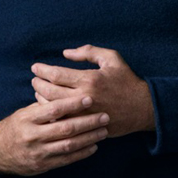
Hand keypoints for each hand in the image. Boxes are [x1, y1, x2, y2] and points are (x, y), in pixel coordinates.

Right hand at [0, 95, 109, 176]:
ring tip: (103, 130)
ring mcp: (38, 152)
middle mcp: (33, 136)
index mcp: (28, 119)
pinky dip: (82, 153)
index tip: (89, 98)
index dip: (73, 103)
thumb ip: (43, 105)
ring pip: (69, 145)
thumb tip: (63, 91)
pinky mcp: (43, 165)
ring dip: (89, 138)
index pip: (53, 109)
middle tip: (105, 116)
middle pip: (65, 128)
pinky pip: (67, 160)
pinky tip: (94, 146)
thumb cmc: (15, 127)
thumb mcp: (24, 113)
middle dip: (88, 122)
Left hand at [31, 44, 154, 137]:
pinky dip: (53, 114)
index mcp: (89, 79)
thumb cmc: (126, 81)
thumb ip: (88, 52)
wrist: (143, 108)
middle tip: (34, 79)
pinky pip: (62, 121)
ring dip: (41, 99)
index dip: (42, 70)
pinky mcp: (87, 126)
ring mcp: (84, 114)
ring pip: (54, 108)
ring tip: (38, 91)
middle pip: (50, 92)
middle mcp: (84, 97)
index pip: (56, 74)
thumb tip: (66, 53)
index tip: (35, 67)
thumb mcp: (112, 58)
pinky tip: (49, 107)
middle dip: (38, 84)